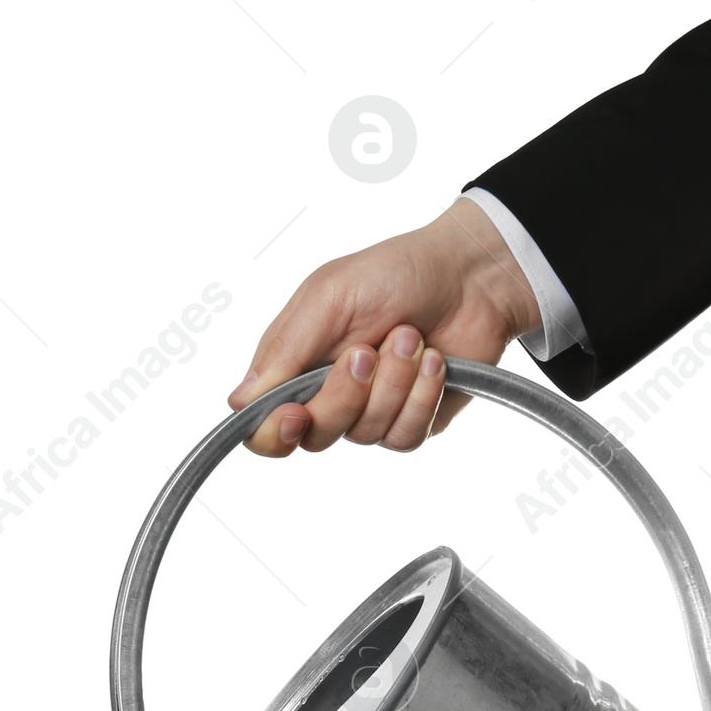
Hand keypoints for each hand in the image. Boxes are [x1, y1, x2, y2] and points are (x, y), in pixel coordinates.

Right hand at [227, 198, 540, 455]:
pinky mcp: (410, 422)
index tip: (295, 414)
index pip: (263, 427)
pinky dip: (421, 395)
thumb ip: (284, 350)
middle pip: (314, 437)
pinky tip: (433, 361)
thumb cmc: (396, 272)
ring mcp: (370, 413)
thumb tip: (239, 401)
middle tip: (367, 351)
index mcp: (294, 366)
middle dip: (345, 395)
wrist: (471, 274)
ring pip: (364, 434)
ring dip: (393, 383)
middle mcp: (327, 396)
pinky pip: (404, 436)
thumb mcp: (328, 296)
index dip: (273, 433)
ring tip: (410, 336)